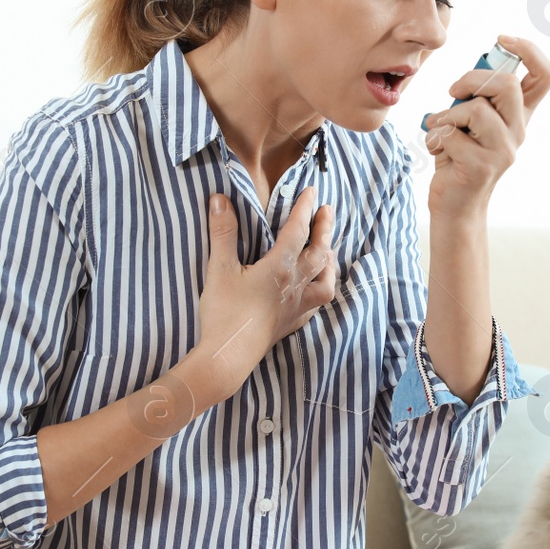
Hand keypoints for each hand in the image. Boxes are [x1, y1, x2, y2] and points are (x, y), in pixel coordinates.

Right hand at [195, 187, 336, 401]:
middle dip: (325, 229)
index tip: (313, 192)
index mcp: (279, 268)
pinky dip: (322, 288)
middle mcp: (295, 285)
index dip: (305, 208)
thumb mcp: (219, 269)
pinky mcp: (293, 323)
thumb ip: (222, 232)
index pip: (298, 231)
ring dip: (330, 260)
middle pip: (319, 252)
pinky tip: (317, 288)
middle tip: (328, 212)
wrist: (228, 356)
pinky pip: (317, 303)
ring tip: (329, 249)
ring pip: (326, 280)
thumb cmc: (223, 313)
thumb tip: (220, 199)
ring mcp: (298, 306)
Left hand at [422, 34, 549, 217]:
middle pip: (508, 84)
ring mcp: (504, 151)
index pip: (546, 75)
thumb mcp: (470, 119)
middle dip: (471, 79)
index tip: (502, 40)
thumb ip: (477, 95)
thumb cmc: (458, 154)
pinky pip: (451, 134)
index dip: (529, 49)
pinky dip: (434, 136)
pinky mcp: (482, 167)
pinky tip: (436, 147)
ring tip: (439, 127)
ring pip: (476, 110)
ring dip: (447, 114)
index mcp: (519, 114)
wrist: (455, 204)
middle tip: (453, 92)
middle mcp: (519, 131)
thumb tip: (477, 69)